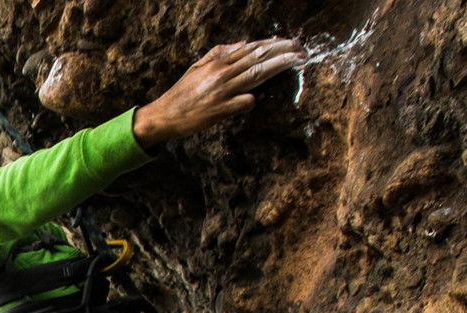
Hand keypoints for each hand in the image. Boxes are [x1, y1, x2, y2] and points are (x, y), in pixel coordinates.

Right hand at [133, 38, 305, 146]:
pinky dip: (252, 101)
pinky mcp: (219, 110)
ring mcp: (222, 91)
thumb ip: (219, 53)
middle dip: (283, 51)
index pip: (251, 49)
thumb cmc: (181, 94)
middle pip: (258, 58)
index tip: (290, 42)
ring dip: (279, 66)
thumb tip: (242, 43)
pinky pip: (243, 103)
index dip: (273, 44)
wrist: (163, 115)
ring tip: (298, 60)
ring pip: (256, 74)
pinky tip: (254, 101)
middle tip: (302, 48)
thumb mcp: (197, 67)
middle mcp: (222, 73)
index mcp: (217, 63)